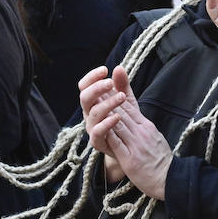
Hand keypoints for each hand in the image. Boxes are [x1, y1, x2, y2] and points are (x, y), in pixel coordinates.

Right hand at [78, 65, 126, 183]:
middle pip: (84, 98)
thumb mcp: (128, 103)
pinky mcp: (99, 143)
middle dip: (96, 88)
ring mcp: (92, 129)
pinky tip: (117, 116)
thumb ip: (122, 86)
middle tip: (110, 82)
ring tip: (122, 97)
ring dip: (106, 103)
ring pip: (92, 113)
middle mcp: (90, 115)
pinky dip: (106, 123)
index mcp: (94, 103)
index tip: (104, 69)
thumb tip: (118, 67)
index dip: (91, 77)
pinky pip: (97, 133)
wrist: (133, 151)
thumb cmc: (127, 124)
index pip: (85, 86)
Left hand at [86, 66, 173, 199]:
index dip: (115, 93)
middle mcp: (142, 132)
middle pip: (122, 111)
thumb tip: (130, 112)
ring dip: (105, 111)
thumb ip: (141, 122)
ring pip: (119, 124)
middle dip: (108, 98)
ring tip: (93, 101)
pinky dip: (109, 133)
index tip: (105, 83)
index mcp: (146, 126)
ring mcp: (137, 145)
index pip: (128, 106)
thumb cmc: (160, 159)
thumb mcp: (153, 135)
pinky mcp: (131, 159)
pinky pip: (118, 144)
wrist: (170, 179)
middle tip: (95, 86)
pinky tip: (100, 126)